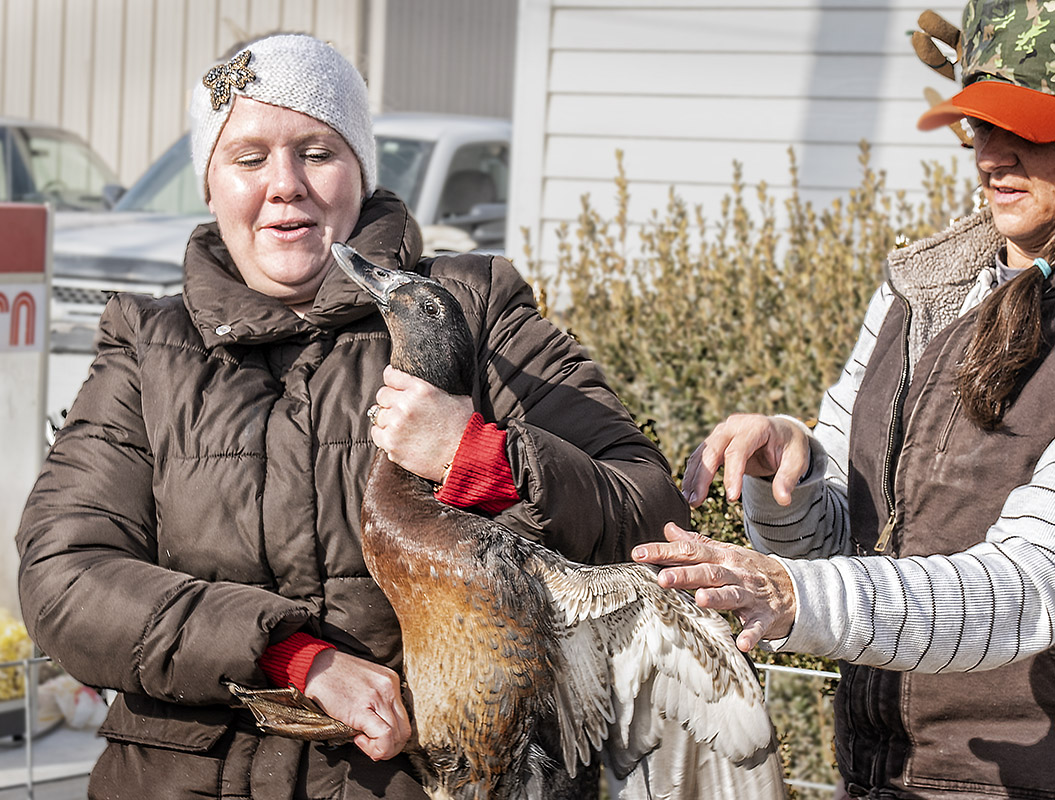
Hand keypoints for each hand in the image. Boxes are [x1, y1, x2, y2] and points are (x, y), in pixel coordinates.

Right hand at [304, 649, 411, 760]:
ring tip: (362, 740)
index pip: (404, 719)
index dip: (393, 738)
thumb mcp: (366, 684)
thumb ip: (376, 704)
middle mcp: (389, 689)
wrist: (316, 666)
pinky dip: (375, 747)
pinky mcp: (362, 709)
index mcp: (391, 681)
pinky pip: (383, 736)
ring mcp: (378, 697)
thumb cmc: (336, 677)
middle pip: (403, 730)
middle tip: (371, 745)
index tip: (376, 739)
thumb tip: (378, 734)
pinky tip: (358, 739)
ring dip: (381, 748)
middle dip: (389, 747)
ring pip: (396, 736)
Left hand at [370, 365, 473, 481]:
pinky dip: (383, 435)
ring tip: (400, 426)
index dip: (392, 380)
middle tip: (399, 409)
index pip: (391, 376)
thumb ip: (440, 389)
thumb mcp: (458, 398)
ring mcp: (396, 425)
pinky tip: (395, 437)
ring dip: (387, 419)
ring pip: (377, 415)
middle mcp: (405, 405)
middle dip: (390, 401)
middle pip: (382, 395)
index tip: (394, 385)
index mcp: (421, 389)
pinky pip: (376, 434)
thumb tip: (437, 382)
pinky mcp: (391, 444)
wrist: (465, 457)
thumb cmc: (465, 428)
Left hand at [632, 522, 795, 651]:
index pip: (690, 551)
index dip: (664, 552)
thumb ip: (697, 543)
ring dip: (717, 598)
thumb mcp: (726, 552)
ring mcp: (751, 595)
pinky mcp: (765, 616)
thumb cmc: (751, 570)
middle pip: (708, 572)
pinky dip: (751, 635)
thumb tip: (669, 529)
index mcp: (722, 557)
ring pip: (732, 595)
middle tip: (663, 578)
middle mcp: (735, 573)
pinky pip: (758, 627)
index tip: (638, 554)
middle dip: (685, 574)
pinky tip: (742, 643)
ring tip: (700, 600)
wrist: (793, 589)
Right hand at [682, 413, 809, 506]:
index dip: (732, 475)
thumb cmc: (788, 447)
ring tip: (691, 501)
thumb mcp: (797, 461)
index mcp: (756, 426)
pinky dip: (693, 475)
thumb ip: (788, 479)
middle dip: (703, 477)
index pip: (738, 451)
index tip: (731, 498)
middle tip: (697, 502)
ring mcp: (722, 432)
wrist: (781, 433)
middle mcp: (734, 425)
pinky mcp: (715, 441)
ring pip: (701, 454)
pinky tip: (690, 493)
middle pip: (712, 450)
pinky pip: (700, 457)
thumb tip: (783, 500)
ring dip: (693, 478)